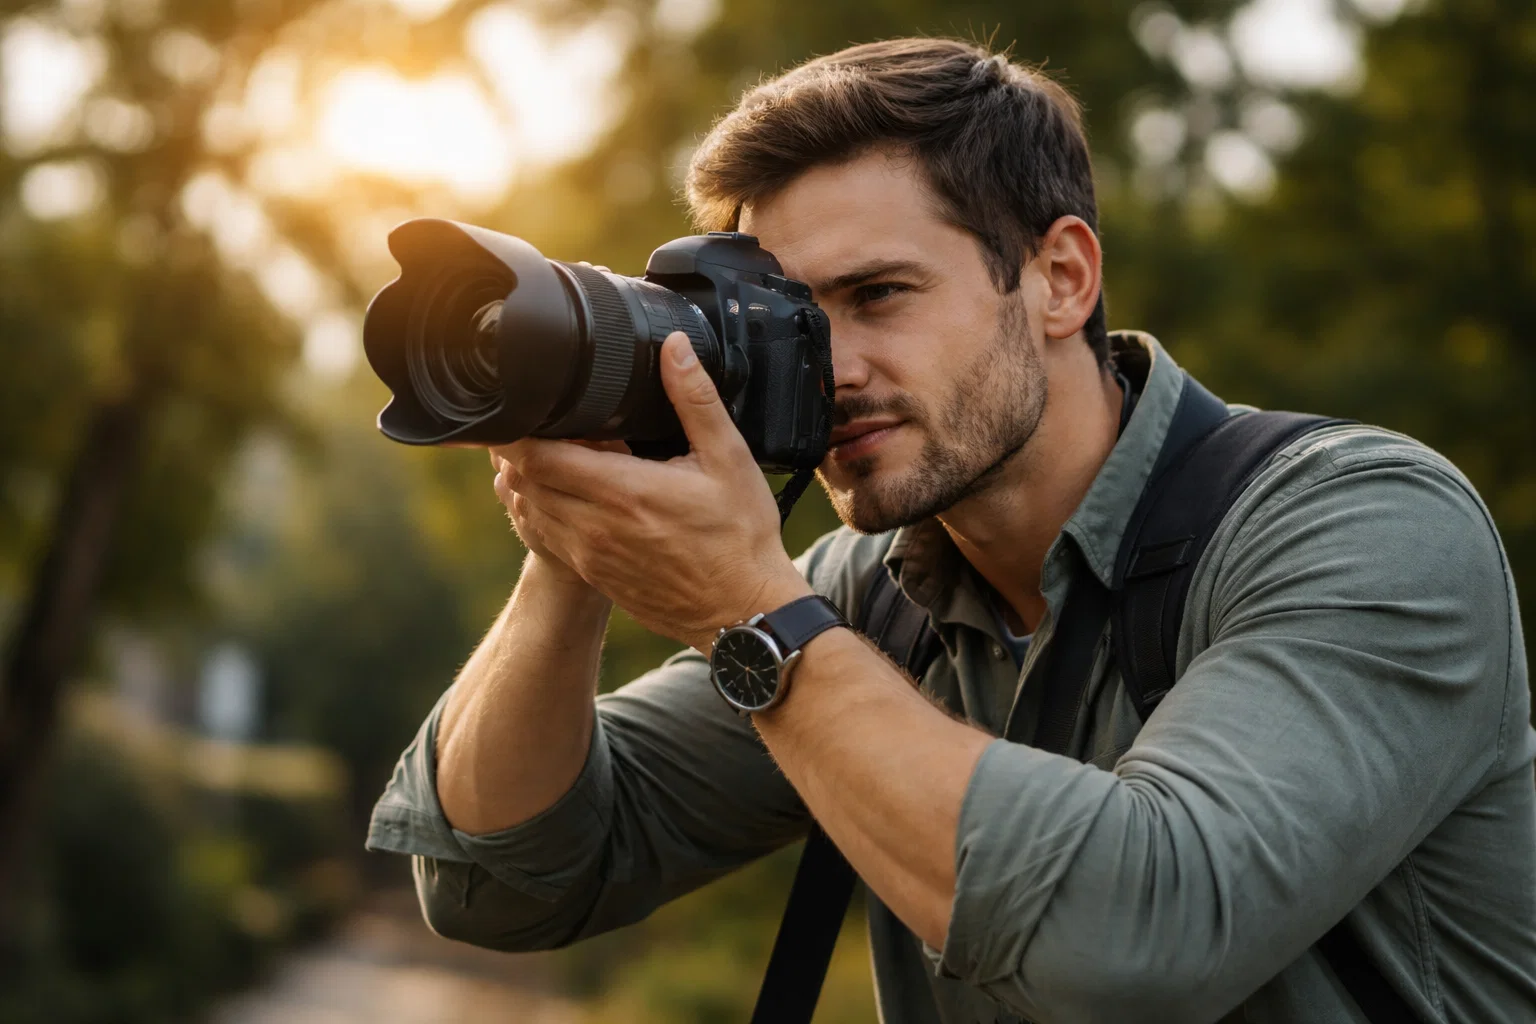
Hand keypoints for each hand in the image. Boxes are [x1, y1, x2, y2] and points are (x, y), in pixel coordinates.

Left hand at [489, 332, 811, 651]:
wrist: (742, 614)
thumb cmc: (741, 538)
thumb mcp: (729, 460)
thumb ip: (696, 400)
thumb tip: (673, 348)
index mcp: (624, 493)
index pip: (538, 457)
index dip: (518, 430)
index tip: (525, 406)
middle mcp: (595, 528)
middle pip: (524, 482)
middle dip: (521, 450)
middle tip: (537, 421)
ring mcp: (590, 557)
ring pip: (530, 510)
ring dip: (530, 481)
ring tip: (550, 452)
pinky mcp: (594, 576)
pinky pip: (547, 538)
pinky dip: (545, 511)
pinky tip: (570, 493)